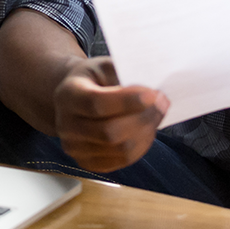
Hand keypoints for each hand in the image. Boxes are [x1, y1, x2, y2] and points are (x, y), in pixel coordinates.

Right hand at [52, 57, 169, 172]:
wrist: (73, 97)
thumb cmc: (93, 79)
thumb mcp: (103, 66)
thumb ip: (123, 74)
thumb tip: (151, 90)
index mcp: (68, 95)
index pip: (97, 104)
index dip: (127, 101)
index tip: (153, 94)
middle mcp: (66, 126)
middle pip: (109, 132)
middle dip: (143, 118)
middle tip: (163, 102)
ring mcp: (75, 148)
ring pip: (120, 149)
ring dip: (146, 132)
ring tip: (157, 114)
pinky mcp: (87, 162)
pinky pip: (122, 161)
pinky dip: (141, 146)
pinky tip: (146, 129)